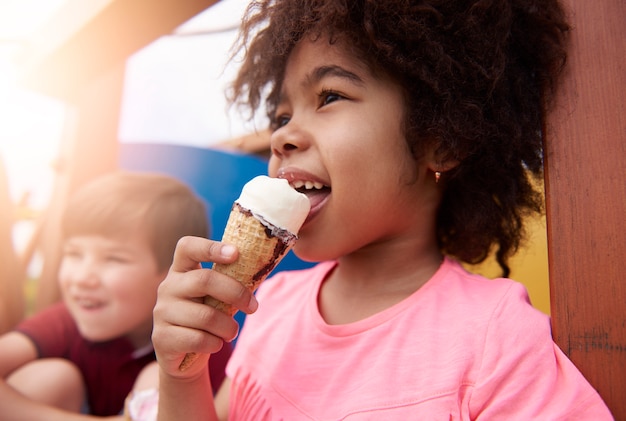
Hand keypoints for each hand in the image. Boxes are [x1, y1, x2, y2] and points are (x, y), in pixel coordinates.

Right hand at [152, 236, 257, 378]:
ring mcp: (161, 312)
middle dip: (236, 293)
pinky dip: (215, 344)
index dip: (211, 247)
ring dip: (228, 327)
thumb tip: (260, 268)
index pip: (187, 247)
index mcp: (181, 270)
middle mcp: (168, 287)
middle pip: (204, 280)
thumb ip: (229, 282)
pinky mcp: (162, 338)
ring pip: (206, 316)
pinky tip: (215, 344)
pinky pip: (198, 339)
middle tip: (252, 307)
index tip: (236, 253)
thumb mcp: (215, 298)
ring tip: (231, 332)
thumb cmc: (206, 321)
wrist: (184, 359)